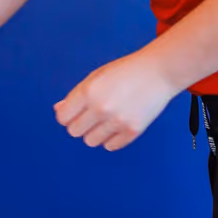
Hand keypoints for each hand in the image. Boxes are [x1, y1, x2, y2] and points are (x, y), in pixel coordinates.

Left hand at [55, 55, 178, 150]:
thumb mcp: (96, 77)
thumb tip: (59, 111)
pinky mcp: (132, 131)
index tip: (76, 111)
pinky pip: (110, 146)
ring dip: (95, 132)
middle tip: (92, 114)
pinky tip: (118, 123)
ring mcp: (117, 121)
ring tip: (106, 119)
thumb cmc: (126, 71)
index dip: (67, 115)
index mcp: (89, 92)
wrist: (158, 72)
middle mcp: (101, 108)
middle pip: (74, 132)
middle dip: (80, 124)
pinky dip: (111, 138)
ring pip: (91, 141)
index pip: (63, 118)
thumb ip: (76, 95)